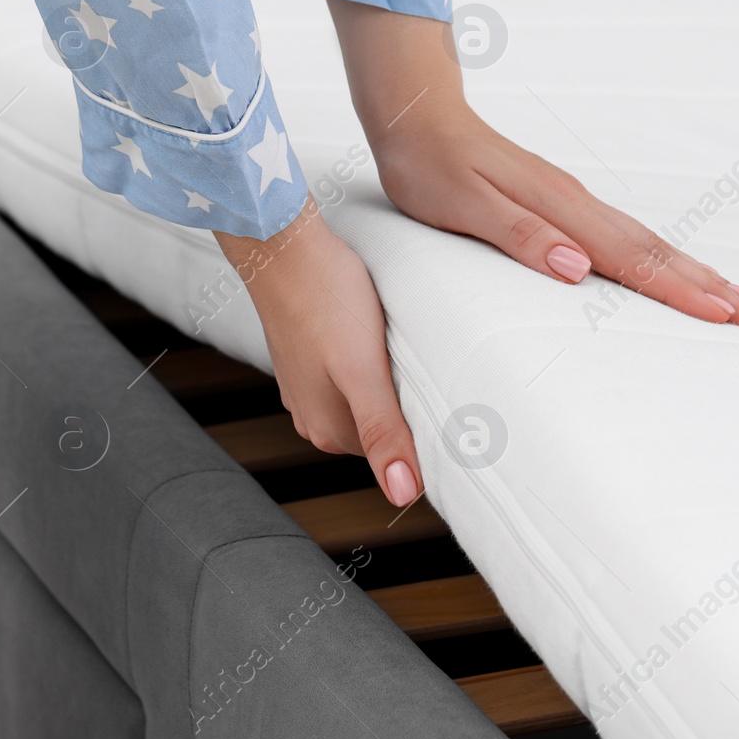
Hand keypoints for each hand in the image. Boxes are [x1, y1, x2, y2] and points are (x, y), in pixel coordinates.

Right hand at [214, 202, 421, 506]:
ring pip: (371, 399)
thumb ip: (383, 432)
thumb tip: (402, 495)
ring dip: (394, 383)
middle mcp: (315, 417)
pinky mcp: (312, 357)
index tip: (457, 411)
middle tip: (443, 377)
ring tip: (414, 354)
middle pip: (385, 428)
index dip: (430, 434)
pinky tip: (384, 338)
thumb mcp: (362, 371)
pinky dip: (375, 363)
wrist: (282, 244)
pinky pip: (356, 374)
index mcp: (330, 431)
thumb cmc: (323, 298)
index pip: (398, 456)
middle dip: (412, 408)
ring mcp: (310, 387)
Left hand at [326, 0, 738, 327]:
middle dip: (710, 285)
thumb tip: (578, 267)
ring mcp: (573, 201)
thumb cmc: (431, 165)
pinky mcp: (564, 203)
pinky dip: (659, 258)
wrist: (415, 116)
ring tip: (737, 298)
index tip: (724, 316)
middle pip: (655, 251)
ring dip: (694, 272)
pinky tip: (671, 272)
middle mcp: (576, 203)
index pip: (630, 258)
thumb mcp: (463, 206)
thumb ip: (520, 236)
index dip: (678, 291)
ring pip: (646, 242)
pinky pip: (625, 237)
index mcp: (558, 208)